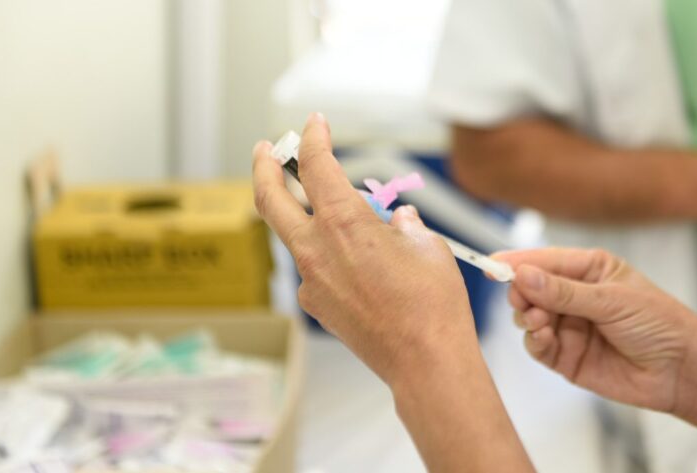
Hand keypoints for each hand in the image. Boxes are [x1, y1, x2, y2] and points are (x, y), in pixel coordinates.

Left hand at [254, 115, 534, 471]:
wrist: (424, 361)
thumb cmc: (433, 305)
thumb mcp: (428, 247)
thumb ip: (405, 225)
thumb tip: (398, 220)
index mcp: (345, 223)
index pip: (316, 165)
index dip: (313, 137)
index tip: (315, 124)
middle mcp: (317, 249)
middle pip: (270, 198)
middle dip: (263, 166)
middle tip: (265, 149)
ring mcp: (311, 281)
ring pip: (290, 235)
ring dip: (294, 211)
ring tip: (316, 203)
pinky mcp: (316, 306)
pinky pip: (311, 269)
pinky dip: (323, 254)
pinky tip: (349, 259)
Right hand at [495, 248, 696, 426]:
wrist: (682, 372)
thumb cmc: (660, 325)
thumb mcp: (612, 301)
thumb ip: (564, 292)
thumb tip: (522, 276)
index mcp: (589, 269)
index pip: (544, 260)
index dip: (516, 262)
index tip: (492, 264)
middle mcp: (574, 296)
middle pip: (530, 288)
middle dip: (520, 292)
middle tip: (520, 298)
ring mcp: (568, 326)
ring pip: (528, 317)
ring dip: (527, 317)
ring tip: (539, 321)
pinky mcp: (565, 356)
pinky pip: (537, 345)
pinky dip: (534, 340)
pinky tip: (544, 337)